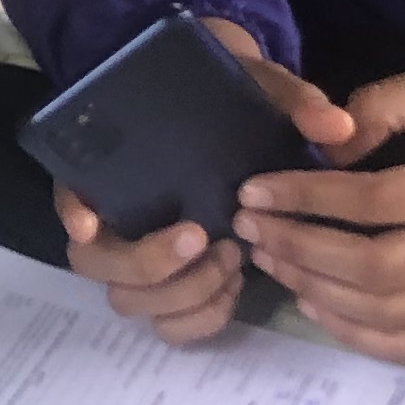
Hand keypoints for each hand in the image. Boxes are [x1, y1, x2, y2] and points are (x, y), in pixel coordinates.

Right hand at [52, 17, 342, 346]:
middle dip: (149, 263)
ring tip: (231, 260)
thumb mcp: (256, 80)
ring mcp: (141, 254)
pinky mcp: (176, 284)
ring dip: (180, 294)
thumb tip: (337, 127)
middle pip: (96, 264)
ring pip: (130, 302)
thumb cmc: (230, 92)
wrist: (236, 110)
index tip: (90, 225)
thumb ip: (289, 97)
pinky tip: (233, 284)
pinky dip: (199, 317)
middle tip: (202, 236)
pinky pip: (168, 324)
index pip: (68, 191)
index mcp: (111, 160)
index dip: (72, 213)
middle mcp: (113, 214)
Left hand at [229, 60, 404, 361]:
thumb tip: (327, 143)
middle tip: (248, 227)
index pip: (375, 202)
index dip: (306, 198)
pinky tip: (314, 303)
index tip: (254, 188)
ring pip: (383, 311)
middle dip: (298, 247)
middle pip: (371, 266)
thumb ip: (391, 102)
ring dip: (313, 288)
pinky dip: (354, 333)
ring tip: (268, 257)